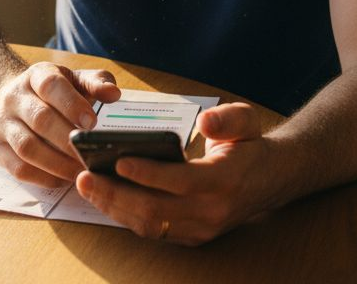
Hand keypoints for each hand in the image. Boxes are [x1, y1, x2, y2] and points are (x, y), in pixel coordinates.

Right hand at [0, 62, 121, 187]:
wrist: (11, 99)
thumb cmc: (53, 92)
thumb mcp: (74, 80)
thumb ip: (96, 83)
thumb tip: (113, 93)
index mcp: (36, 76)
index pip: (51, 85)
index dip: (71, 104)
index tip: (92, 122)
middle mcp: (14, 98)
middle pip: (40, 119)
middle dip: (67, 140)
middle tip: (89, 154)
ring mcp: (3, 124)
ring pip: (27, 147)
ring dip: (57, 163)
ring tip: (80, 171)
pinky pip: (18, 168)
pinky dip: (42, 177)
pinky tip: (62, 179)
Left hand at [74, 102, 278, 245]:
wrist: (271, 180)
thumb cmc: (250, 146)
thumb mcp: (248, 120)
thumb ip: (227, 119)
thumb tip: (205, 121)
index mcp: (225, 180)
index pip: (181, 181)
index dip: (148, 173)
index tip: (119, 160)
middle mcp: (212, 211)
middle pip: (156, 210)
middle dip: (116, 194)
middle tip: (85, 176)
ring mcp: (201, 228)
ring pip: (150, 225)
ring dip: (113, 208)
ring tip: (86, 186)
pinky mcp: (191, 236)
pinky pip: (152, 230)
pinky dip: (124, 215)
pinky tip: (103, 197)